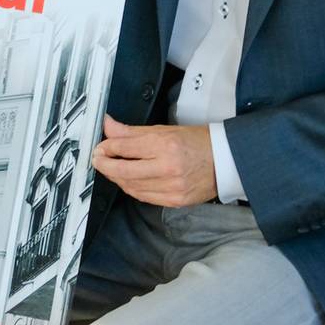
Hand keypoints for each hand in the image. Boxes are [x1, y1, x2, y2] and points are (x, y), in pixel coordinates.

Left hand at [91, 116, 216, 206]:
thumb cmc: (198, 142)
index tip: (101, 146)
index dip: (107, 147)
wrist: (227, 160)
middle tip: (98, 159)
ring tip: (112, 168)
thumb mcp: (164, 130)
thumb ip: (132, 131)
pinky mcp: (176, 200)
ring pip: (131, 186)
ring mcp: (172, 187)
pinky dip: (132, 188)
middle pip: (124, 169)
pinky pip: (144, 196)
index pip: (124, 147)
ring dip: (117, 177)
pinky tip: (128, 180)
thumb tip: (108, 125)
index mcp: (166, 145)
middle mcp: (168, 167)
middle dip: (104, 164)